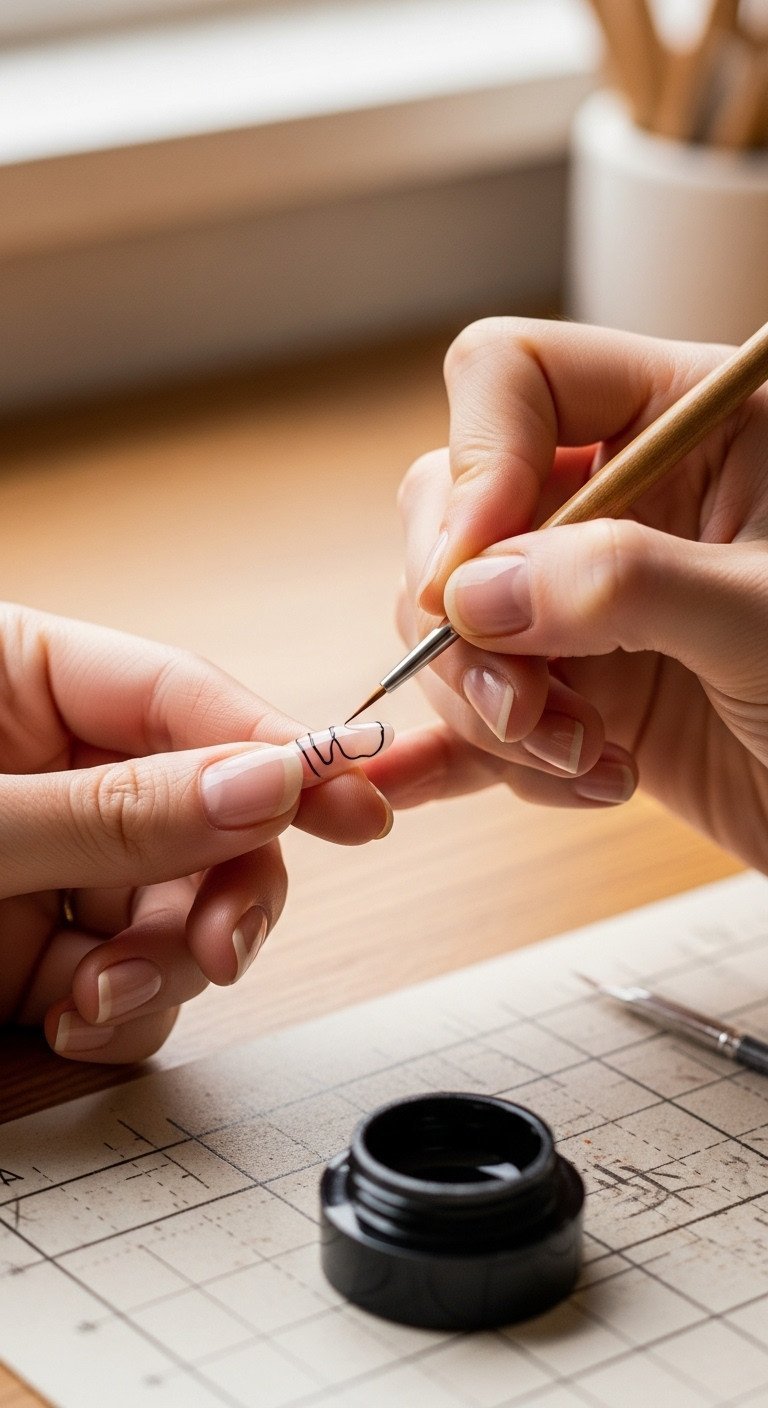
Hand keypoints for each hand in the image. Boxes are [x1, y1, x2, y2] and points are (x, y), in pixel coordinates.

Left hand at [0, 605, 392, 1062]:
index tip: (362, 805)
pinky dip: (123, 1014)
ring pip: (180, 910)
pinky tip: (78, 1022)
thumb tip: (268, 787)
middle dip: (230, 887)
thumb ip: (115, 811)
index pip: (186, 699)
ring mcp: (50, 866)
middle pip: (207, 814)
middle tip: (230, 944)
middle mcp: (53, 772)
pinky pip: (126, 981)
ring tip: (105, 997)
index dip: (280, 751)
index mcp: (26, 682)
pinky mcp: (34, 955)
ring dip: (169, 966)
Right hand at [370, 318, 767, 871]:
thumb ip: (626, 584)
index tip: (468, 577)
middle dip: (465, 619)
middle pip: (454, 509)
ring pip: (455, 621)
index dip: (475, 464)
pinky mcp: (578, 693)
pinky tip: (421, 783)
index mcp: (684, 422)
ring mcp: (588, 602)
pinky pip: (476, 710)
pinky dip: (453, 753)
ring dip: (490, 706)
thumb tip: (476, 594)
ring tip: (581, 758)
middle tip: (523, 703)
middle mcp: (621, 502)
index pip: (516, 379)